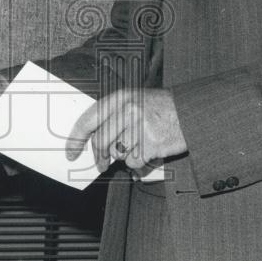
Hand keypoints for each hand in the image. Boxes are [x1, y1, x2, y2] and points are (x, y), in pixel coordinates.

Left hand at [65, 88, 185, 172]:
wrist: (191, 112)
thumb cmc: (162, 108)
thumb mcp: (135, 101)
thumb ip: (113, 116)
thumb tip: (92, 141)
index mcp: (121, 97)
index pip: (89, 118)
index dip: (76, 138)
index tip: (70, 152)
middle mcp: (129, 109)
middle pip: (101, 141)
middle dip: (99, 156)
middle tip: (101, 164)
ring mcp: (141, 126)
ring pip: (118, 153)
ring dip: (125, 155)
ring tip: (139, 144)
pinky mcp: (152, 143)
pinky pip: (134, 162)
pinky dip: (139, 163)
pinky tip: (149, 151)